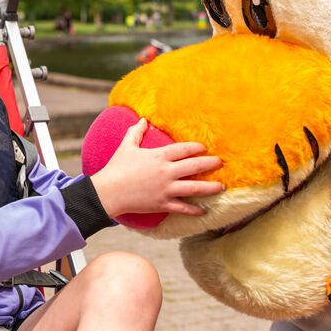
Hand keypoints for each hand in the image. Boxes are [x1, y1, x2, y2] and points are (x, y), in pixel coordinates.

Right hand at [90, 118, 222, 218]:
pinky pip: (183, 208)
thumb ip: (136, 132)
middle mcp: (167, 172)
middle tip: (220, 162)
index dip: (197, 147)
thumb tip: (142, 119)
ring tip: (221, 186)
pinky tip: (204, 210)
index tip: (205, 148)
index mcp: (159, 156)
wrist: (108, 192)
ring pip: (195, 188)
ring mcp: (166, 189)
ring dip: (211, 188)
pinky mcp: (163, 204)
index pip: (185, 149)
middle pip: (195, 166)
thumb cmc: (116, 167)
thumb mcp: (126, 146)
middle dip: (210, 163)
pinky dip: (194, 210)